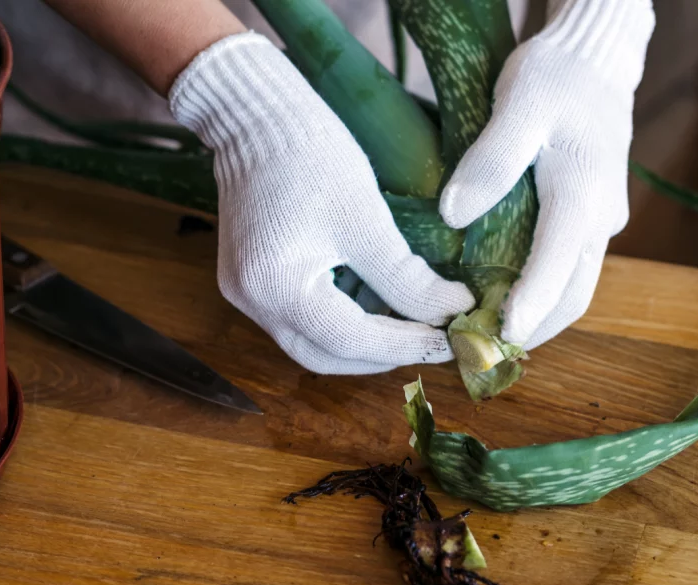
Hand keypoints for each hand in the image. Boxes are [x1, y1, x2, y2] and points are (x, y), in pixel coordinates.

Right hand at [169, 33, 474, 373]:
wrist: (255, 113)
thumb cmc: (312, 155)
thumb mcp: (367, 218)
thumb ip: (407, 277)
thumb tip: (453, 311)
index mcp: (277, 288)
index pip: (351, 342)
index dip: (406, 346)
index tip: (451, 339)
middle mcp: (252, 302)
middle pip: (326, 357)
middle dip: (382, 356)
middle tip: (432, 340)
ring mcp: (245, 293)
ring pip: (312, 343)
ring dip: (362, 343)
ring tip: (410, 326)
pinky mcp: (249, 280)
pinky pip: (299, 318)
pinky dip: (340, 320)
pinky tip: (374, 305)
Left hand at [439, 0, 654, 348]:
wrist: (596, 56)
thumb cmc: (554, 75)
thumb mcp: (517, 104)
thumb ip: (489, 161)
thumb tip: (454, 215)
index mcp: (582, 196)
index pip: (556, 271)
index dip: (526, 312)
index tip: (494, 343)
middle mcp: (601, 218)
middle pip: (573, 296)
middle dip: (532, 330)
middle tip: (482, 353)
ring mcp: (603, 219)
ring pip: (576, 285)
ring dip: (540, 315)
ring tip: (488, 334)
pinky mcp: (596, 216)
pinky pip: (572, 265)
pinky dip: (544, 289)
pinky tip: (506, 292)